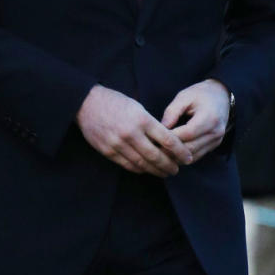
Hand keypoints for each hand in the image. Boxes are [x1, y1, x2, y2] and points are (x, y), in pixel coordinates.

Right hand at [76, 86, 192, 176]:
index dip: (180, 152)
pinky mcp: (108, 151)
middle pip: (156, 156)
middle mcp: (131, 133)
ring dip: (156, 170)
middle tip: (177, 170)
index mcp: (142, 119)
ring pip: (142, 163)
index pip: (167, 140)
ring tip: (165, 173)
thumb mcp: (137, 106)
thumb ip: (151, 123)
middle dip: (170, 165)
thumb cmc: (114, 102)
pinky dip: (140, 169)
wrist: (86, 103)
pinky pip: (128, 165)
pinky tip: (147, 169)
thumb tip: (167, 140)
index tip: (187, 157)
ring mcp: (118, 144)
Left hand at [161, 79, 230, 162]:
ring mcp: (216, 141)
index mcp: (209, 118)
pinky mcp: (214, 145)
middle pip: (189, 148)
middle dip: (170, 151)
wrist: (222, 95)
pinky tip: (170, 154)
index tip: (153, 139)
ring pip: (192, 156)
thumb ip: (172, 112)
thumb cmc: (201, 94)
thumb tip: (160, 129)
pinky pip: (196, 156)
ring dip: (175, 157)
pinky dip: (182, 157)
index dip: (169, 138)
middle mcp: (215, 132)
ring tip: (159, 153)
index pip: (186, 134)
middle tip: (153, 150)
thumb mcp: (184, 96)